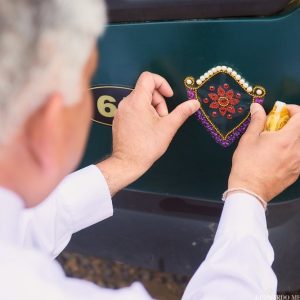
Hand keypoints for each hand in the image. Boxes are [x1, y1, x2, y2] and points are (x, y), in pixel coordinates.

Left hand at [98, 72, 198, 195]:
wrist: (127, 163)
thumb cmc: (148, 145)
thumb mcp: (168, 127)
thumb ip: (182, 112)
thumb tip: (195, 103)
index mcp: (137, 100)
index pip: (148, 77)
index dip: (162, 83)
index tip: (169, 97)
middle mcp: (126, 102)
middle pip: (146, 90)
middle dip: (159, 101)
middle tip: (163, 119)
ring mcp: (120, 111)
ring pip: (140, 100)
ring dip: (152, 109)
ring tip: (155, 126)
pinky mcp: (118, 119)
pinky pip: (133, 108)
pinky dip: (142, 114)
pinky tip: (146, 129)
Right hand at [228, 103, 299, 201]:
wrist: (250, 190)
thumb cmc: (247, 163)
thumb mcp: (249, 139)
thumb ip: (257, 121)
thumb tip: (257, 107)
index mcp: (287, 138)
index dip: (293, 110)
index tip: (282, 111)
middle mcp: (298, 149)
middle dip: (293, 122)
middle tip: (278, 124)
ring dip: (293, 136)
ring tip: (279, 140)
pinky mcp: (298, 172)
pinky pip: (299, 155)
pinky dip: (293, 149)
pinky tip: (280, 154)